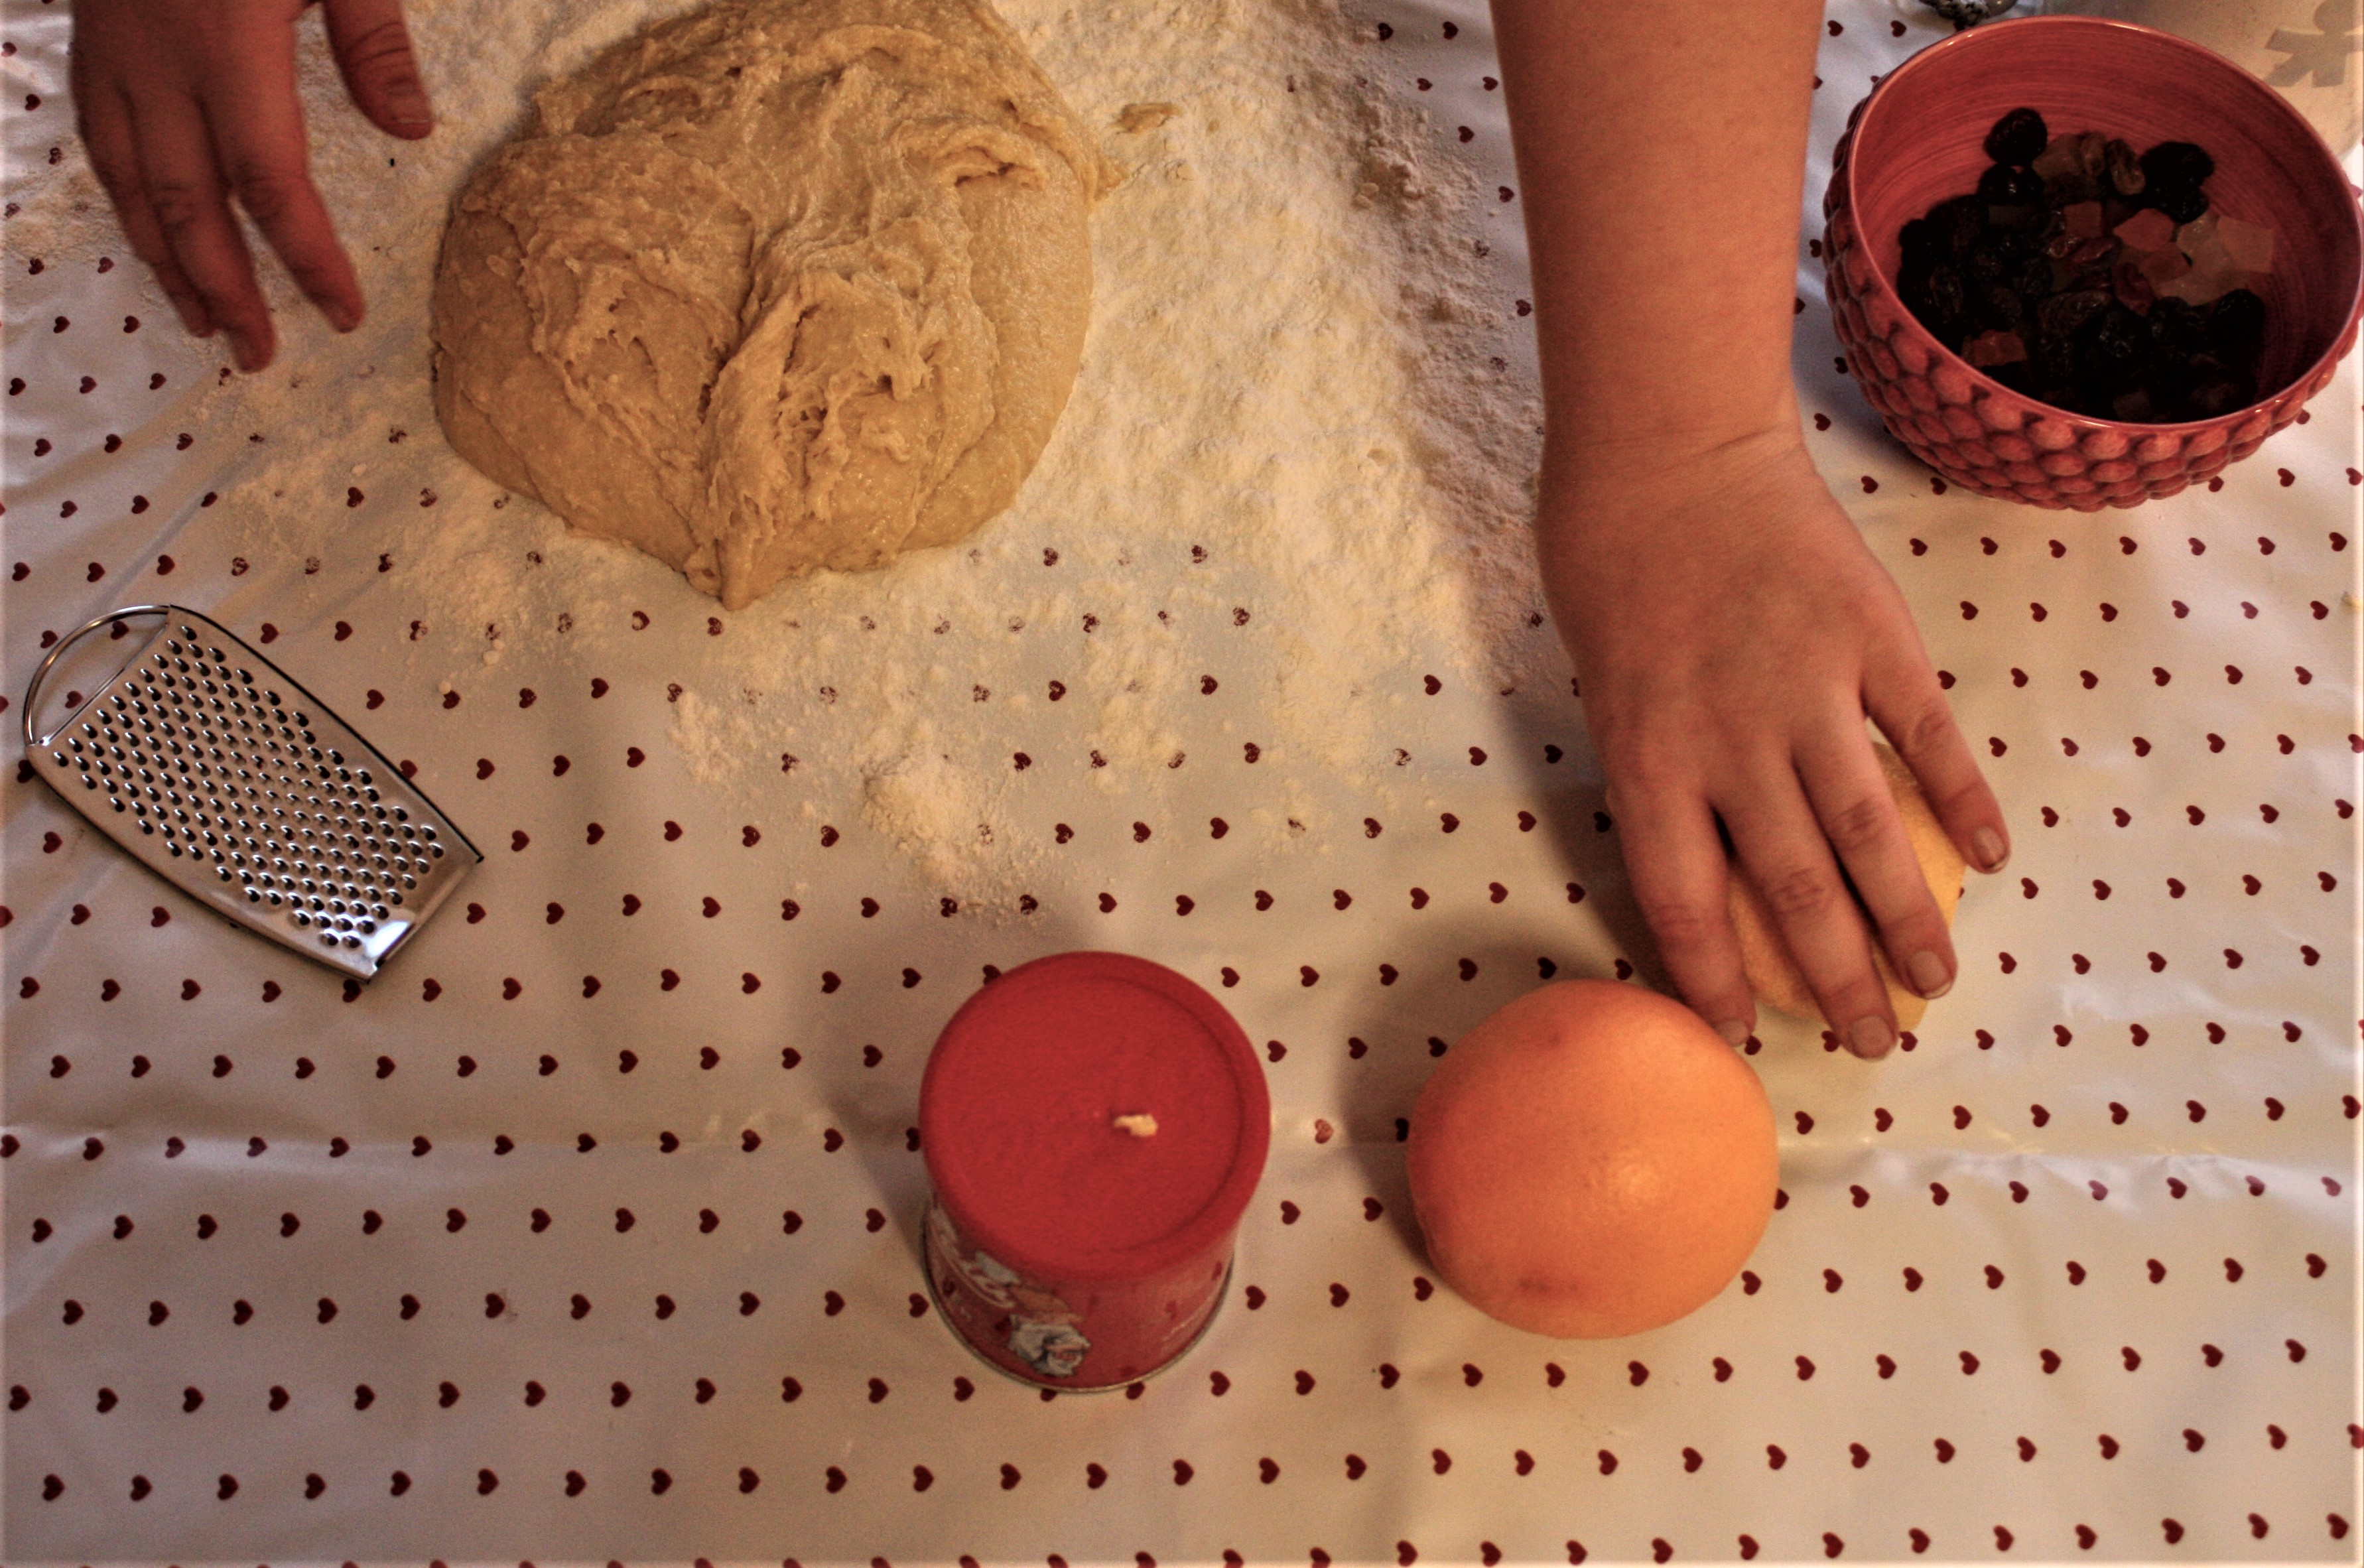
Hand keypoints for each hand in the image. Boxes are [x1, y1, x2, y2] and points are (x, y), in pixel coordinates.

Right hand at [70, 0, 432, 371]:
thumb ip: (372, 38)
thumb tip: (410, 131)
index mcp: (228, 43)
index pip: (269, 181)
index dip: (303, 257)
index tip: (340, 312)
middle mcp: (158, 60)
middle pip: (189, 204)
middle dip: (224, 287)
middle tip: (259, 355)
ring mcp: (113, 49)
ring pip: (131, 180)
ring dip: (165, 259)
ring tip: (202, 320)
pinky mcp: (90, 35)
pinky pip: (99, 135)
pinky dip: (125, 197)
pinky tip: (148, 232)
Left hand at [1542, 426, 2009, 1057]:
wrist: (1668, 449)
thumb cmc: (1608, 568)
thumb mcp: (1604, 687)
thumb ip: (1658, 771)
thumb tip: (1706, 858)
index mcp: (1649, 760)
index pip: (1685, 903)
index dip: (1717, 981)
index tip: (1748, 1037)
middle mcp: (1732, 744)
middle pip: (1794, 892)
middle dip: (1837, 981)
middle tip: (1876, 1044)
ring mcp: (1810, 692)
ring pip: (1872, 837)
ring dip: (1910, 920)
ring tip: (1937, 984)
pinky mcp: (1874, 640)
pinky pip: (1928, 736)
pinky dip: (1965, 798)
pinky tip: (1990, 855)